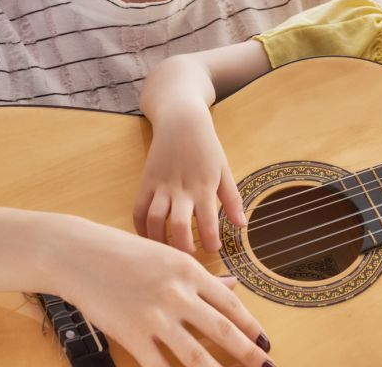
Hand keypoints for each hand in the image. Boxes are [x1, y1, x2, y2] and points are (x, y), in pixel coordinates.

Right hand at [55, 218, 271, 366]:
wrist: (80, 254)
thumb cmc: (124, 252)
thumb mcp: (169, 255)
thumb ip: (202, 275)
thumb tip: (233, 286)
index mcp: (189, 271)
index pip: (230, 304)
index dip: (251, 326)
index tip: (266, 342)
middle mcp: (177, 293)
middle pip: (221, 330)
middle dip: (247, 353)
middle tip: (266, 366)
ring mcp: (154, 316)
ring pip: (195, 355)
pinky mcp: (131, 334)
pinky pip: (158, 366)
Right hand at [133, 103, 246, 253]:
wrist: (181, 122)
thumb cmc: (207, 147)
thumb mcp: (224, 170)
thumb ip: (232, 199)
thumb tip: (242, 225)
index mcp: (204, 187)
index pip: (208, 221)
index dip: (211, 241)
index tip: (214, 250)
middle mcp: (181, 189)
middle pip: (179, 225)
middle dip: (183, 247)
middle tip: (189, 259)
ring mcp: (160, 186)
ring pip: (155, 219)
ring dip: (159, 241)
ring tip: (167, 253)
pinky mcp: (146, 182)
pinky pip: (139, 210)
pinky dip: (140, 227)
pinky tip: (148, 238)